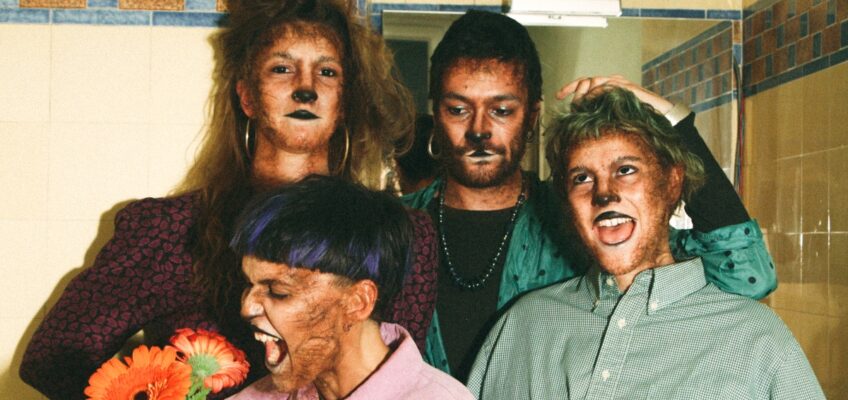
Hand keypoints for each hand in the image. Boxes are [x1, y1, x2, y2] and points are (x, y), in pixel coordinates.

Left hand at [556, 75, 673, 114]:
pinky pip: (609, 86)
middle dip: (574, 88)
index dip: (570, 87)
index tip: (558, 95)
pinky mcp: (629, 88)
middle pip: (588, 79)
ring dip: (585, 91)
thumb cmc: (638, 120)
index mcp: (608, 89)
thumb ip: (598, 115)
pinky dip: (598, 92)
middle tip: (565, 98)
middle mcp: (613, 83)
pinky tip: (591, 100)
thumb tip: (579, 121)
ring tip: (580, 103)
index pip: (585, 83)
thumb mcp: (612, 118)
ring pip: (596, 80)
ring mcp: (621, 84)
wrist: (662, 117)